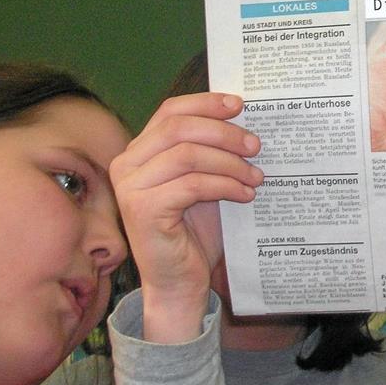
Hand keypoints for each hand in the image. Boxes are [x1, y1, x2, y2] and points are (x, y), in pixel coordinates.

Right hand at [109, 93, 262, 342]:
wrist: (180, 281)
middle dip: (224, 133)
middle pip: (180, 128)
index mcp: (140, 151)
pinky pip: (192, 184)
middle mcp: (127, 164)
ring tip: (257, 176)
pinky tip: (245, 194)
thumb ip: (212, 151)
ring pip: (188, 155)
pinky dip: (225, 185)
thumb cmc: (194, 231)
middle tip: (257, 145)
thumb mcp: (206, 181)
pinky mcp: (143, 210)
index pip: (171, 111)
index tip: (240, 104)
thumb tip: (247, 120)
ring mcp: (131, 187)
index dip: (206, 103)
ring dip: (230, 163)